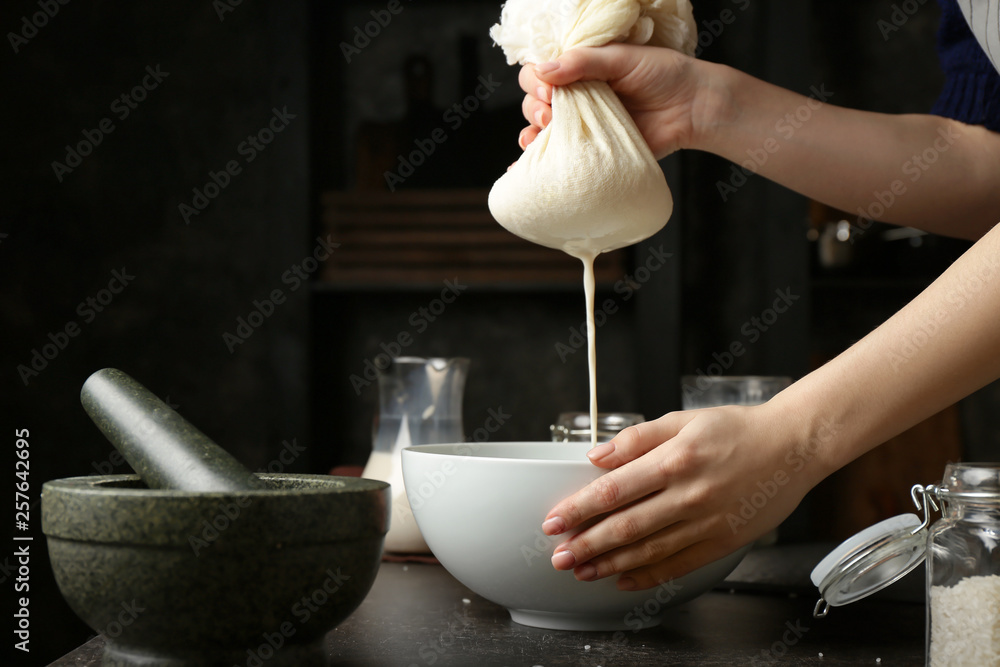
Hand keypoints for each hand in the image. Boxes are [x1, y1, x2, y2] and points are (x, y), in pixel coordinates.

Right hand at [517, 44, 721, 158]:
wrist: (692, 108)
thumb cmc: (663, 75)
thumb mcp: (622, 58)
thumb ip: (583, 62)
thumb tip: (544, 71)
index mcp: (580, 70)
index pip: (540, 72)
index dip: (535, 81)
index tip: (548, 89)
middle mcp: (575, 97)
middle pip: (533, 102)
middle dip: (533, 108)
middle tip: (550, 114)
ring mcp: (581, 125)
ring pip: (539, 129)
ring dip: (532, 133)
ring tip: (545, 134)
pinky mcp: (591, 150)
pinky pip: (557, 157)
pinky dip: (535, 163)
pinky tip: (523, 167)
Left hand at [541, 403, 821, 589]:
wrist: (793, 446)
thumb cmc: (738, 428)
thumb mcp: (683, 419)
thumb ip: (638, 438)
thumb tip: (597, 455)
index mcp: (674, 460)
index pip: (613, 490)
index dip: (579, 509)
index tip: (554, 521)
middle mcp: (689, 494)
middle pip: (626, 527)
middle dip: (586, 545)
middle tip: (559, 556)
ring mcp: (706, 522)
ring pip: (648, 551)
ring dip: (610, 564)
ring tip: (582, 571)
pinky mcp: (722, 541)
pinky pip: (679, 565)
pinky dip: (649, 576)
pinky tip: (624, 580)